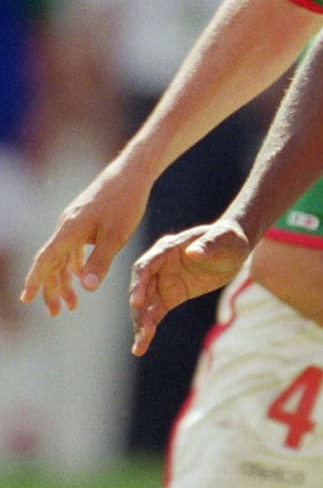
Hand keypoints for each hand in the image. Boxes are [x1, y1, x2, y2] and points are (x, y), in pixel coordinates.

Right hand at [20, 161, 149, 316]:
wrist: (131, 174)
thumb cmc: (125, 203)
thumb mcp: (116, 237)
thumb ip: (100, 262)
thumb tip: (85, 287)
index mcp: (69, 230)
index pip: (45, 260)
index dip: (35, 281)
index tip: (27, 299)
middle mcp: (65, 226)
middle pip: (51, 263)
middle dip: (51, 289)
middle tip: (55, 313)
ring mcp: (73, 222)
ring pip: (62, 257)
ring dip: (64, 281)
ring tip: (71, 305)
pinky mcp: (82, 220)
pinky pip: (71, 247)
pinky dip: (73, 265)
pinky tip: (78, 277)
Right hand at [129, 220, 250, 355]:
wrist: (235, 248)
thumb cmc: (229, 238)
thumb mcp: (224, 239)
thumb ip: (208, 245)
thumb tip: (193, 253)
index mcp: (167, 249)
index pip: (145, 267)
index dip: (138, 285)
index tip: (136, 303)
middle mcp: (160, 266)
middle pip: (141, 289)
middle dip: (139, 311)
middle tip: (142, 331)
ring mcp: (163, 282)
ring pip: (145, 305)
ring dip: (141, 325)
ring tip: (139, 347)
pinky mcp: (172, 296)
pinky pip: (155, 313)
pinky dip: (149, 329)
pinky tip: (142, 345)